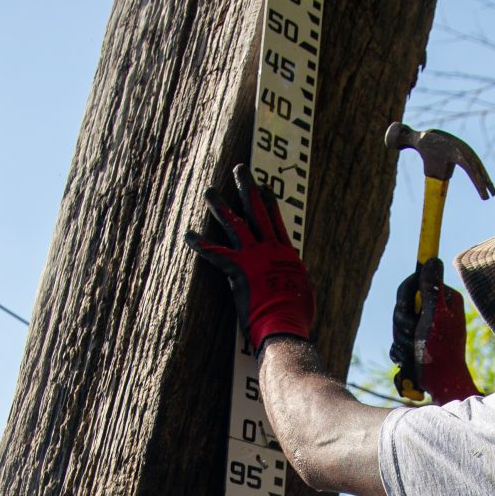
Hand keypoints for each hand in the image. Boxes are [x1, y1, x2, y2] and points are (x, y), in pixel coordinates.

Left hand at [184, 163, 315, 346]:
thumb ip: (302, 279)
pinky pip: (215, 253)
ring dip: (220, 206)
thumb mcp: (306, 293)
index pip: (276, 221)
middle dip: (247, 189)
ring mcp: (253, 257)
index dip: (269, 203)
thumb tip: (305, 273)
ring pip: (234, 225)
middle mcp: (269, 249)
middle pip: (256, 213)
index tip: (265, 187)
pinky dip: (201, 244)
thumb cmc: (296, 316)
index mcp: (286, 255)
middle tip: (240, 170)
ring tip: (210, 191)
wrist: (284, 325)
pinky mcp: (238, 269)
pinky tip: (188, 234)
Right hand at [390, 259, 478, 403]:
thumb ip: (431, 287)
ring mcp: (426, 328)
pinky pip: (398, 340)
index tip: (408, 310)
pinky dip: (400, 350)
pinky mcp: (417, 344)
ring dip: (401, 339)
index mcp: (445, 298)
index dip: (406, 296)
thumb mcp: (434, 315)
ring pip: (398, 323)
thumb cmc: (440, 350)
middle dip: (402, 322)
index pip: (414, 282)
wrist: (441, 385)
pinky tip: (408, 359)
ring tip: (413, 350)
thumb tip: (432, 259)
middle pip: (403, 303)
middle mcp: (436, 311)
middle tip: (412, 334)